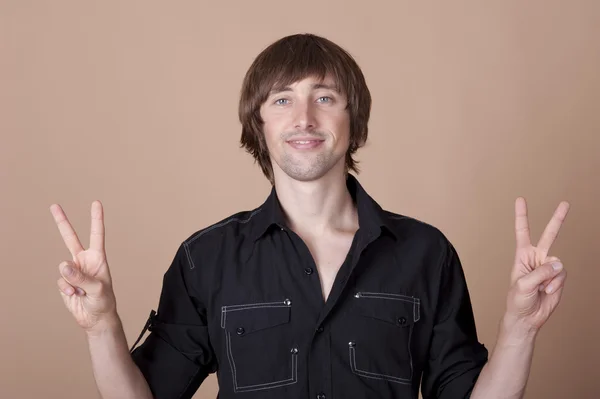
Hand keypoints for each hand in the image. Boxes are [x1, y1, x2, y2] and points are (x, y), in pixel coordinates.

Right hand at [50, 200, 116, 332]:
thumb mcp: (97, 289)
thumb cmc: (104, 301)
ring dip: (71, 281)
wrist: (96, 317)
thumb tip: (63, 265)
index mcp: (97, 258)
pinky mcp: (65, 282)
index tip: (96, 203)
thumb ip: (81, 277)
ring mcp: (73, 270)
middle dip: (62, 222)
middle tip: (54, 205)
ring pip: (63, 268)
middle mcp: (84, 261)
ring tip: (82, 291)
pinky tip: (76, 296)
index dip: (96, 219)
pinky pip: (61, 282)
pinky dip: (67, 290)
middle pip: (70, 238)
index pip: (97, 235)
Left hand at [505, 197, 570, 333]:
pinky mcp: (558, 278)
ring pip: (558, 263)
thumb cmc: (517, 300)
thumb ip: (540, 272)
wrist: (527, 318)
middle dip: (558, 219)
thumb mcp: (523, 285)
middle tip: (565, 203)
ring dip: (550, 277)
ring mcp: (549, 267)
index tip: (520, 199)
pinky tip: (548, 291)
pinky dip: (556, 284)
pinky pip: (562, 275)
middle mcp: (537, 258)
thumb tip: (558, 263)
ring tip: (540, 288)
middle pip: (549, 235)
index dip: (522, 216)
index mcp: (522, 255)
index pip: (522, 232)